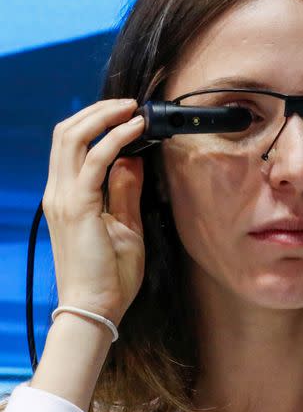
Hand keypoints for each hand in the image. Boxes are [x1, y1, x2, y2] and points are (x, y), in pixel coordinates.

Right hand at [42, 98, 147, 328]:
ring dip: (104, 117)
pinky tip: (135, 130)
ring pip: (73, 138)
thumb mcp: (124, 226)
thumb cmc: (110, 275)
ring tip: (132, 109)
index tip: (125, 115)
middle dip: (97, 111)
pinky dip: (115, 139)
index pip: (70, 145)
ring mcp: (64, 198)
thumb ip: (124, 192)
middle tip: (129, 103)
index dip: (95, 123)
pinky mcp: (78, 207)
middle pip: (66, 133)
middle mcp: (58, 192)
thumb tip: (132, 160)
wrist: (95, 308)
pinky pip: (94, 161)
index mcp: (67, 197)